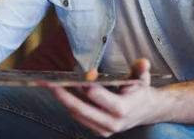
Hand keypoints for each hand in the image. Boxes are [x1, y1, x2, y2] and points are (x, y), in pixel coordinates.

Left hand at [47, 59, 161, 136]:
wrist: (144, 111)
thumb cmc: (139, 91)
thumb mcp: (142, 79)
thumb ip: (139, 70)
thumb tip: (143, 62)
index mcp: (123, 109)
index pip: (100, 98)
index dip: (88, 86)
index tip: (79, 75)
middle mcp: (112, 123)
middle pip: (81, 109)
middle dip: (64, 95)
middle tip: (49, 83)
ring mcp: (103, 129)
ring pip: (77, 114)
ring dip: (63, 99)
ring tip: (51, 85)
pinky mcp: (97, 131)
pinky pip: (79, 118)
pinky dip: (69, 105)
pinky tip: (61, 91)